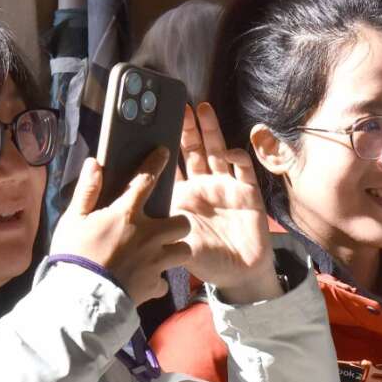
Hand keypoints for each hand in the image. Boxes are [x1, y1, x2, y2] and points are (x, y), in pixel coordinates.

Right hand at [49, 149, 191, 302]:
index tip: (163, 152)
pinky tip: (145, 280)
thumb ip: (87, 191)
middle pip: (182, 223)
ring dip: (174, 251)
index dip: (155, 164)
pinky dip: (156, 281)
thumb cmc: (74, 255)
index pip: (145, 181)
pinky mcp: (153, 285)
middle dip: (177, 224)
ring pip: (184, 251)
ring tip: (160, 253)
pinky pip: (164, 281)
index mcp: (127, 215)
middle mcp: (148, 236)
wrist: (79, 298)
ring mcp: (154, 262)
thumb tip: (95, 163)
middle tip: (162, 228)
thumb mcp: (73, 219)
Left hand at [171, 103, 281, 303]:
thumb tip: (134, 208)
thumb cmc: (205, 259)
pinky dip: (237, 157)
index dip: (164, 144)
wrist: (239, 275)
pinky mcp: (247, 192)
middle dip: (187, 128)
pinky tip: (229, 151)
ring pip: (217, 151)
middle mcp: (204, 186)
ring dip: (210, 131)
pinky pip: (242, 169)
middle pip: (194, 150)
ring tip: (202, 108)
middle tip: (178, 106)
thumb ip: (161, 222)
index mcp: (183, 196)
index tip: (153, 126)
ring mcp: (226, 187)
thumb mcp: (175, 240)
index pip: (171, 164)